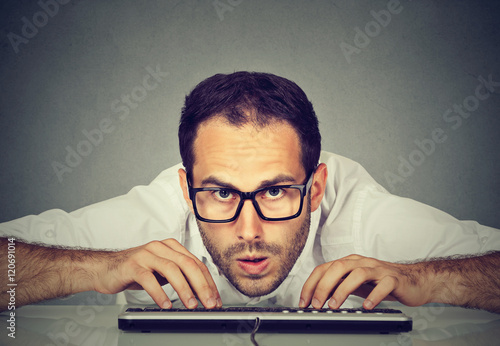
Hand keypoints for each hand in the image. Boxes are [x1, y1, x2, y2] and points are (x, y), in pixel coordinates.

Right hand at [92, 239, 221, 308]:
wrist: (105, 268)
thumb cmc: (135, 270)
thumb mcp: (161, 271)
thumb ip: (179, 275)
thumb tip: (201, 292)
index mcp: (171, 247)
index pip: (196, 263)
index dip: (208, 282)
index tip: (215, 298)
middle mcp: (160, 248)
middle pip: (187, 264)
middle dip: (201, 286)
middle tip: (208, 303)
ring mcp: (146, 255)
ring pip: (171, 269)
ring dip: (184, 289)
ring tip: (191, 305)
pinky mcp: (132, 265)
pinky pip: (149, 279)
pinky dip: (159, 293)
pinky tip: (166, 304)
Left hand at [299, 254, 430, 308]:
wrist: (414, 281)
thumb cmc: (382, 282)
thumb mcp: (355, 284)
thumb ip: (338, 286)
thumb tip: (316, 297)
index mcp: (350, 262)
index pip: (324, 268)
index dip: (311, 284)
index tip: (304, 301)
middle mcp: (362, 262)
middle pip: (338, 267)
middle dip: (323, 286)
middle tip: (316, 304)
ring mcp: (378, 270)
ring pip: (358, 273)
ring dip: (343, 289)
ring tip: (335, 305)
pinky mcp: (394, 279)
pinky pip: (384, 284)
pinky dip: (374, 295)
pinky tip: (367, 306)